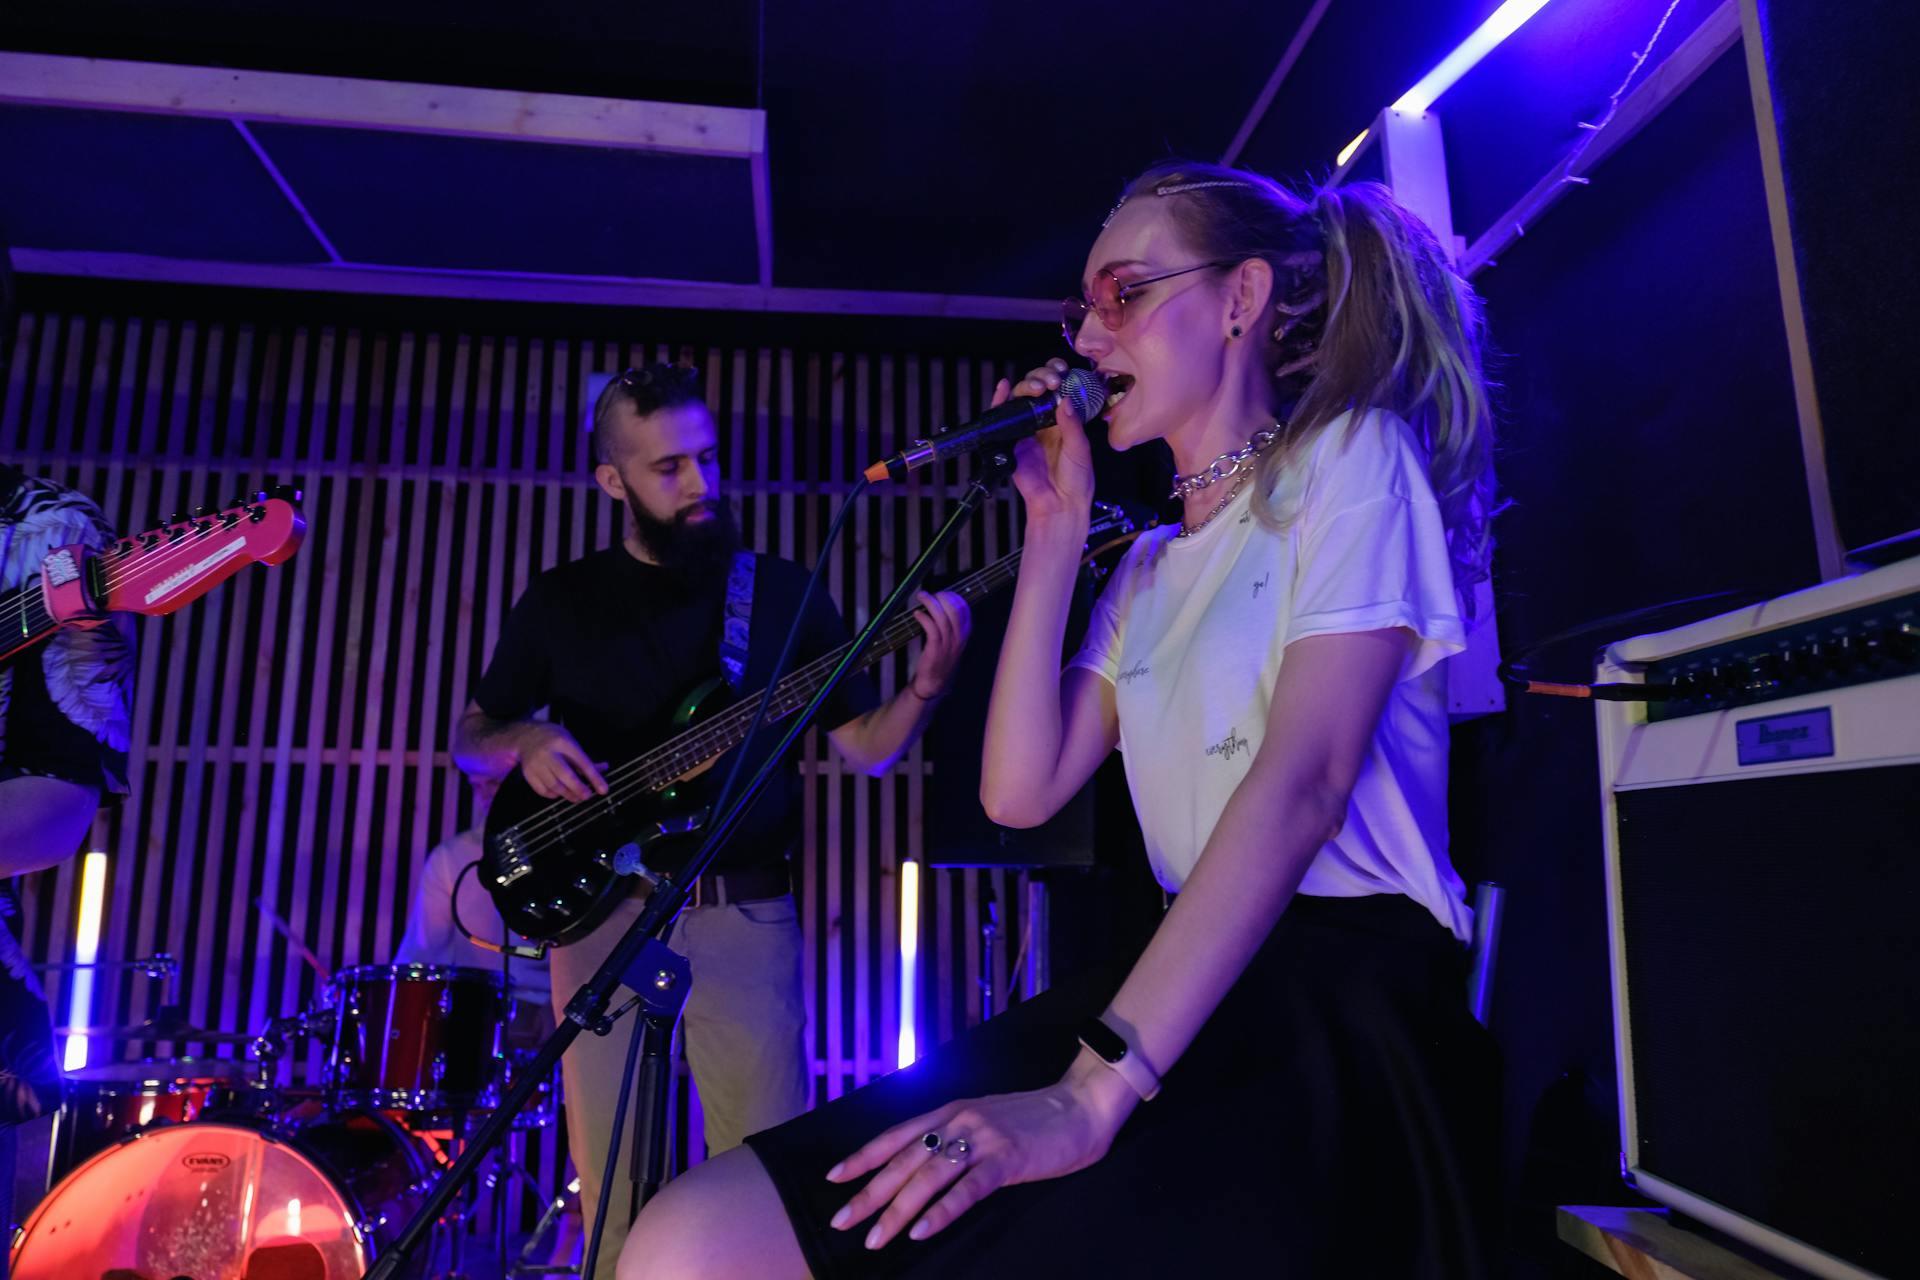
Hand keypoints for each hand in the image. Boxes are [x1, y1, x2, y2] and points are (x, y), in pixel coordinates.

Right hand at [512, 722, 607, 802]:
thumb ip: (584, 758)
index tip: (603, 789)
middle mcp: (548, 753)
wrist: (525, 736)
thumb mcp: (570, 742)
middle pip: (565, 775)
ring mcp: (536, 764)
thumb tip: (603, 770)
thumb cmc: (553, 739)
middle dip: (579, 788)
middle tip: (587, 796)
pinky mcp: (528, 774)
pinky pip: (543, 790)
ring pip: (554, 785)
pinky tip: (560, 793)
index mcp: (563, 742)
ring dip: (568, 794)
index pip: (582, 762)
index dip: (594, 778)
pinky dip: (553, 795)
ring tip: (577, 797)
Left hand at [823, 1049, 1135, 1249]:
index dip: (863, 1156)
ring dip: (897, 1210)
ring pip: (927, 1177)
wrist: (1079, 1106)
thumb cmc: (1032, 1120)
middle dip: (868, 1193)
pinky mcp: (1007, 1159)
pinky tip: (922, 1231)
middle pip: (903, 1160)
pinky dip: (942, 1211)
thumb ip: (953, 1137)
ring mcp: (982, 1139)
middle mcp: (958, 1121)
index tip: (834, 1178)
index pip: (895, 1135)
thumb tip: (919, 1167)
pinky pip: (967, 1188)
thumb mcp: (983, 1120)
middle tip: (841, 1221)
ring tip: (874, 1238)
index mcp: (950, 1111)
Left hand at [908, 590, 970, 699]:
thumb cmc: (940, 658)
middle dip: (942, 597)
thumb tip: (939, 603)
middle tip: (929, 594)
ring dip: (930, 603)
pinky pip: (931, 629)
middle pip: (954, 610)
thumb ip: (950, 624)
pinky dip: (924, 618)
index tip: (942, 593)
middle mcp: (959, 637)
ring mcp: (948, 644)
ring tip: (921, 596)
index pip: (964, 609)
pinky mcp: (935, 649)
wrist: (935, 682)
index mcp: (964, 633)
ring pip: (942, 617)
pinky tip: (917, 614)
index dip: (953, 597)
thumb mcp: (951, 641)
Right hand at [999, 358, 1095, 527]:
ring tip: (1035, 387)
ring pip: (1021, 398)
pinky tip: (1004, 387)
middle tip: (1050, 382)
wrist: (1059, 504)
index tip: (1061, 372)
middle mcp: (1045, 422)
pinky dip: (1000, 400)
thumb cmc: (1075, 481)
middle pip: (1038, 389)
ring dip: (1026, 385)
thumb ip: (1071, 425)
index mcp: (1065, 420)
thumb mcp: (1079, 449)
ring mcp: (1028, 430)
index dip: (1058, 376)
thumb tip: (1064, 400)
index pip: (1058, 389)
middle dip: (1041, 377)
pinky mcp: (1012, 441)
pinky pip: (1002, 418)